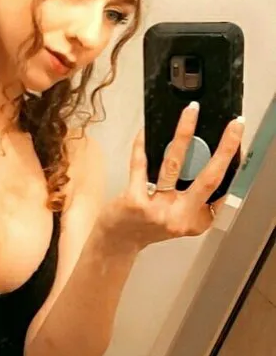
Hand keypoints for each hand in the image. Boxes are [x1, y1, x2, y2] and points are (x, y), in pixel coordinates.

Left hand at [100, 103, 244, 250]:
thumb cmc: (147, 226)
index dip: (232, 165)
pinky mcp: (135, 201)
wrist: (118, 243)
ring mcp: (157, 209)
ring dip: (184, 133)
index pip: (221, 190)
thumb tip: (206, 159)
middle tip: (235, 126)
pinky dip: (142, 145)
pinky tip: (146, 131)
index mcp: (196, 221)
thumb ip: (194, 197)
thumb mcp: (179, 218)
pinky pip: (141, 165)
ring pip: (174, 164)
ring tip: (191, 112)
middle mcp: (180, 217)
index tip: (237, 140)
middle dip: (225, 149)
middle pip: (208, 178)